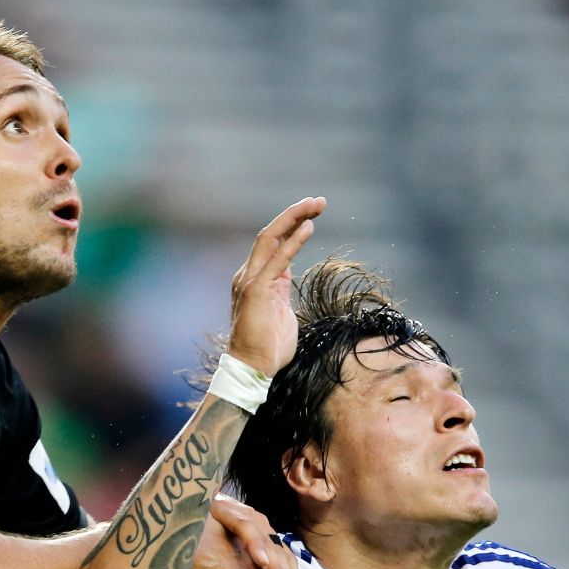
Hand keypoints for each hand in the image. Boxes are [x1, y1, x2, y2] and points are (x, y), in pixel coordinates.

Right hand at [228, 197, 325, 376]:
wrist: (253, 368)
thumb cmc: (268, 346)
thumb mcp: (280, 310)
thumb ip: (282, 289)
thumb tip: (288, 275)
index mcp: (255, 278)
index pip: (273, 242)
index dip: (293, 224)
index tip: (314, 213)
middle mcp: (249, 274)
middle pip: (270, 233)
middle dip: (295, 213)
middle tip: (319, 200)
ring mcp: (250, 280)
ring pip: (271, 237)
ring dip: (295, 218)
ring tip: (316, 204)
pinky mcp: (257, 290)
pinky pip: (277, 259)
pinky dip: (294, 242)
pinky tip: (308, 227)